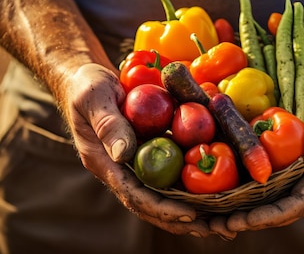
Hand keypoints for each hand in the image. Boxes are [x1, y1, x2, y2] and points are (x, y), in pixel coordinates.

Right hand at [62, 63, 211, 236]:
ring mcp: (132, 161)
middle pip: (150, 202)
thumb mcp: (94, 97)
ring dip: (188, 207)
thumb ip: (108, 124)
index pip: (133, 193)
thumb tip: (124, 155)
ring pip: (161, 191)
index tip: (188, 213)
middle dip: (180, 218)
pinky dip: (189, 182)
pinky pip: (168, 170)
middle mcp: (119, 168)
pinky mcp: (145, 150)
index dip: (161, 207)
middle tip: (212, 227)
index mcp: (103, 161)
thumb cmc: (85, 84)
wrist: (85, 76)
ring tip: (218, 221)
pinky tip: (214, 189)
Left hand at [209, 71, 303, 235]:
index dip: (275, 213)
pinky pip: (262, 179)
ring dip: (243, 212)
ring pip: (270, 199)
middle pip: (282, 208)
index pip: (302, 200)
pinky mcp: (283, 158)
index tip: (248, 219)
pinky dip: (242, 191)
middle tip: (222, 225)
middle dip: (253, 220)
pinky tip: (220, 195)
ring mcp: (297, 168)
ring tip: (215, 220)